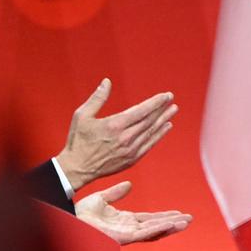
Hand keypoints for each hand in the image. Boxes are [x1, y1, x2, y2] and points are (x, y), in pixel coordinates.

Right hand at [58, 78, 176, 185]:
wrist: (78, 168)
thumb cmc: (78, 140)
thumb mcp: (82, 115)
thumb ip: (97, 98)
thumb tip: (107, 81)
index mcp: (114, 125)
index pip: (142, 111)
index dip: (155, 102)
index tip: (165, 95)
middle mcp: (125, 138)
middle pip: (149, 120)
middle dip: (162, 109)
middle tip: (171, 99)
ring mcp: (130, 150)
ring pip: (151, 132)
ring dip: (163, 120)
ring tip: (172, 111)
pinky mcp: (131, 160)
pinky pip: (149, 145)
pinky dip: (159, 136)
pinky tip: (166, 127)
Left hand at [72, 180, 190, 245]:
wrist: (71, 219)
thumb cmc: (81, 213)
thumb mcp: (101, 198)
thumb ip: (115, 193)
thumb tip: (129, 185)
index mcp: (125, 220)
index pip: (150, 218)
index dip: (165, 216)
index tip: (179, 212)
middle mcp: (128, 229)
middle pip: (156, 226)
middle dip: (173, 223)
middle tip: (189, 219)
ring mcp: (127, 234)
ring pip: (153, 232)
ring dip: (170, 227)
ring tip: (185, 223)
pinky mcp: (123, 238)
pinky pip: (143, 233)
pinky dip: (157, 229)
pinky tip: (168, 225)